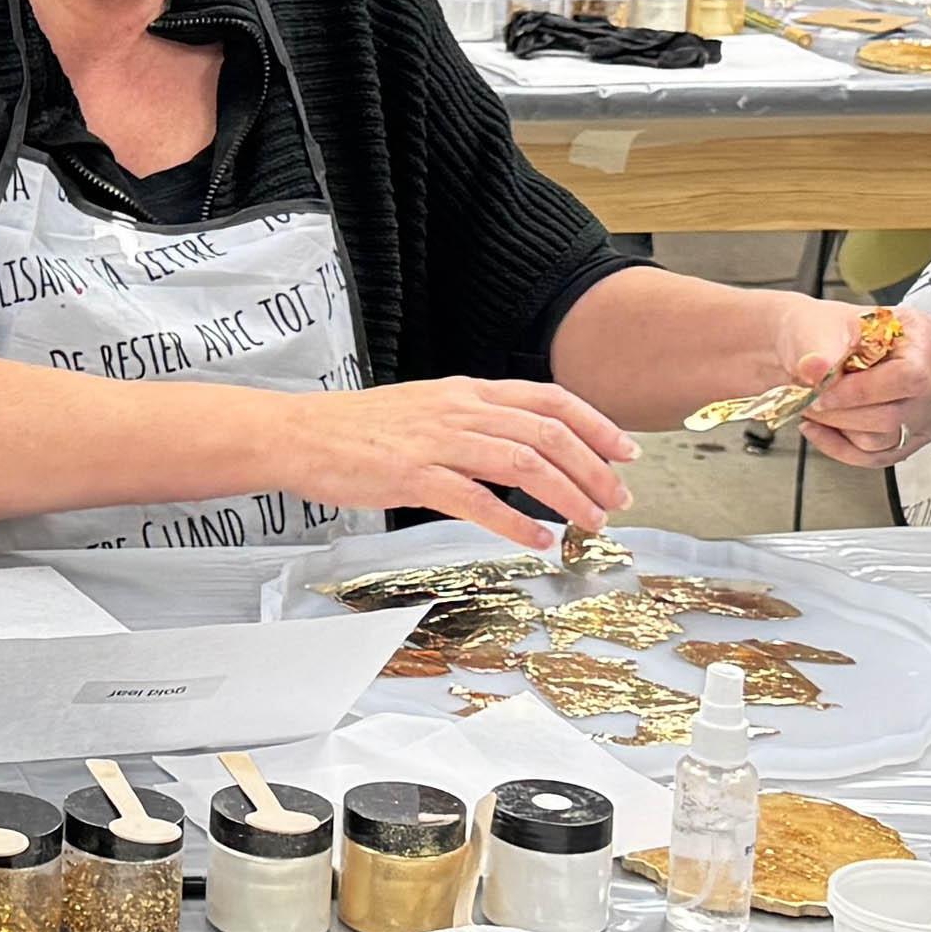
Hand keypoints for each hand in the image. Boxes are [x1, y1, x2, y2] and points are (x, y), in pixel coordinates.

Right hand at [306, 377, 638, 549]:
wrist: (303, 433)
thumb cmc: (362, 429)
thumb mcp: (428, 409)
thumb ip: (476, 423)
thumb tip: (525, 450)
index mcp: (466, 391)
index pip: (548, 398)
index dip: (595, 424)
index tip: (627, 450)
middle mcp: (459, 409)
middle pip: (545, 430)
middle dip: (593, 467)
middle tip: (620, 500)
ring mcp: (437, 441)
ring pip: (521, 461)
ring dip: (566, 494)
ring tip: (590, 522)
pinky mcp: (413, 475)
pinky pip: (476, 498)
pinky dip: (513, 521)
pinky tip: (536, 539)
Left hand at [773, 298, 930, 465]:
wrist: (808, 346)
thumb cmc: (821, 329)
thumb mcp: (816, 325)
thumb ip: (819, 347)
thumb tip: (816, 368)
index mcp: (922, 335)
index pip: (910, 376)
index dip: (863, 391)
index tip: (825, 392)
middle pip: (894, 414)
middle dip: (842, 412)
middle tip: (810, 398)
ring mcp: (925, 410)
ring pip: (882, 440)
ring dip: (837, 427)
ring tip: (813, 406)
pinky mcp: (909, 437)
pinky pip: (876, 457)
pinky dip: (840, 446)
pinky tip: (819, 428)